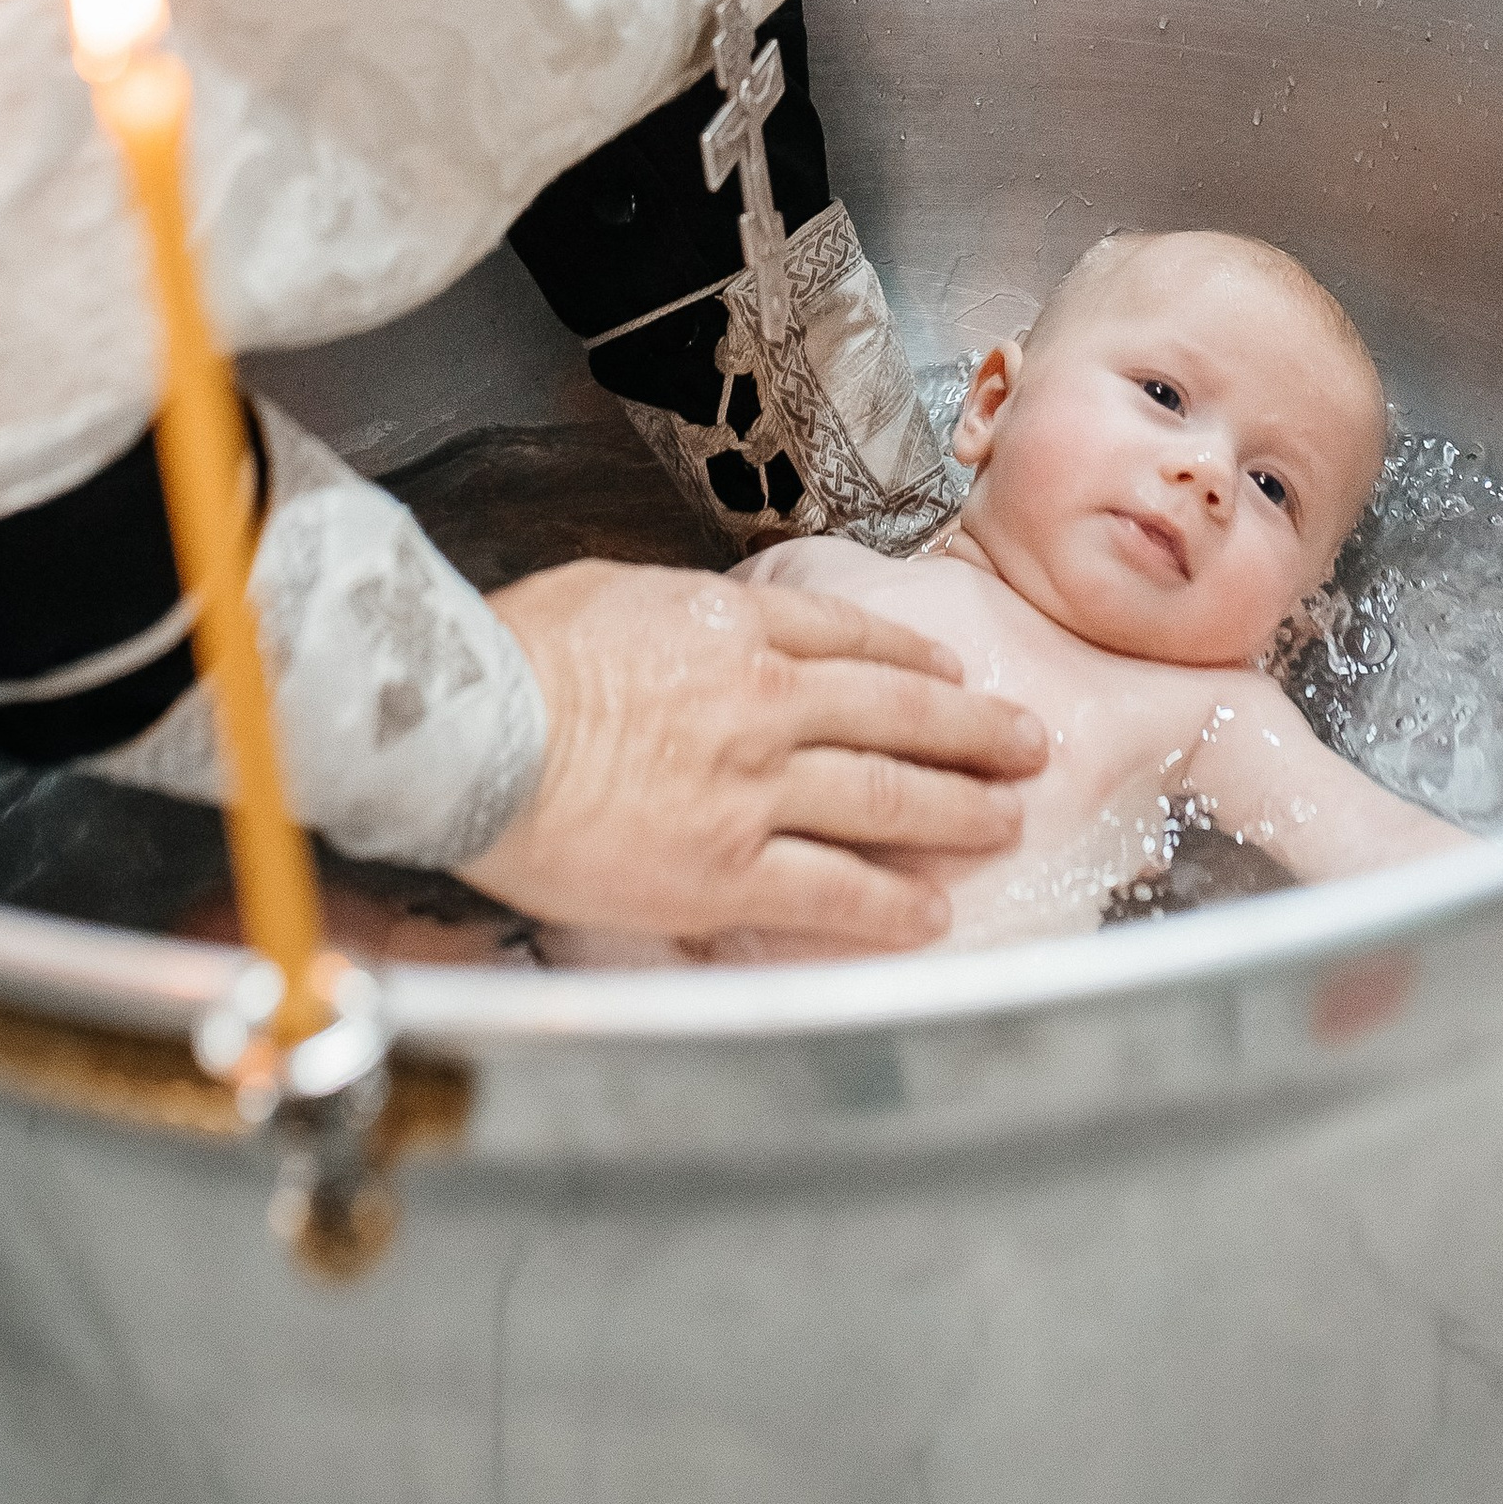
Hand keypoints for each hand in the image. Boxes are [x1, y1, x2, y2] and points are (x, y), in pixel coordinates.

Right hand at [458, 557, 1047, 951]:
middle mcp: (768, 704)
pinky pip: (832, 892)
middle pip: (900, 714)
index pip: (852, 639)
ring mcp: (756, 790)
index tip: (950, 676)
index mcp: (737, 629)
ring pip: (888, 799)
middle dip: (974, 732)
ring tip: (1006, 819)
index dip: (912, 660)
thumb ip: (678, 612)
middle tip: (1028, 743)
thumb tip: (701, 625)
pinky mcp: (728, 872)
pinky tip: (929, 912)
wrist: (474, 728)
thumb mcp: (613, 591)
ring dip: (959, 810)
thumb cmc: (515, 654)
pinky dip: (889, 904)